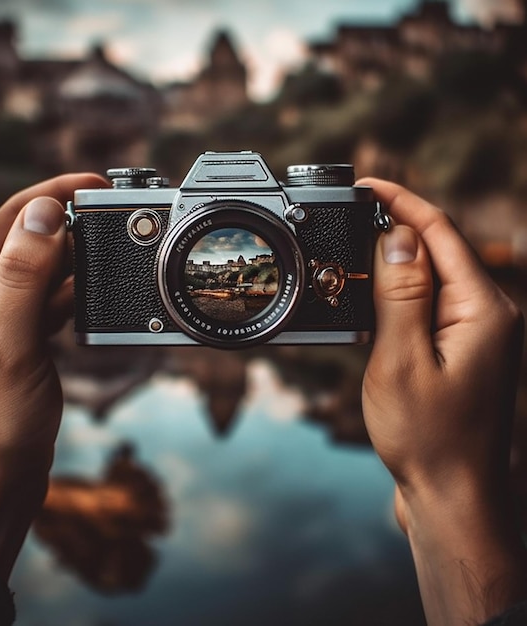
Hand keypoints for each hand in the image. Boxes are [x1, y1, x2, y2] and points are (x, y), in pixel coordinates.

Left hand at [0, 173, 105, 578]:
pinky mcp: (16, 342)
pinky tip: (94, 287)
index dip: (49, 197)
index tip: (92, 183)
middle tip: (108, 210)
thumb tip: (46, 214)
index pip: (2, 225)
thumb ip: (24, 278)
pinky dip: (72, 292)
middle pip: (21, 244)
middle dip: (65, 224)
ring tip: (107, 241)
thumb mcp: (8, 347)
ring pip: (38, 273)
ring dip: (71, 257)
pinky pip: (47, 303)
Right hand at [360, 178, 526, 623]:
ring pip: (430, 280)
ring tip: (354, 262)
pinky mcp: (461, 351)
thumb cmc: (428, 436)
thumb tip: (399, 237)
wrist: (452, 492)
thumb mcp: (402, 360)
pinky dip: (399, 297)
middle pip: (438, 252)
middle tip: (349, 221)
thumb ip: (402, 295)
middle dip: (394, 230)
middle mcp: (487, 315)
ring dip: (393, 266)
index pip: (440, 233)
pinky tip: (372, 304)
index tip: (367, 185)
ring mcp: (476, 334)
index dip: (402, 202)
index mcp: (482, 310)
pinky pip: (428, 307)